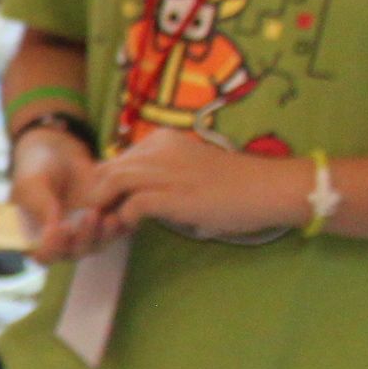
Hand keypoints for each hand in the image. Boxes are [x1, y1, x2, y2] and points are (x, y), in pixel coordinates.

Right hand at [8, 127, 120, 262]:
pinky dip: (121, 225)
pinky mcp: (105, 220)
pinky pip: (116, 231)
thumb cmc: (36, 170)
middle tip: (89, 215)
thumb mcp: (32, 185)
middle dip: (84, 238)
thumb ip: (41, 208)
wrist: (58, 152)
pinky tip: (120, 211)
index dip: (53, 249)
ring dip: (103, 235)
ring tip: (108, 216)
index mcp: (35, 237)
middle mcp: (60, 240)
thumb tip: (52, 233)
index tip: (60, 228)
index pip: (44, 256)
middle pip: (74, 253)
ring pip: (96, 245)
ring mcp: (83, 232)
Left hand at [77, 125, 307, 242]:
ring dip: (106, 207)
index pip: (114, 159)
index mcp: (161, 140)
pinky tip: (135, 227)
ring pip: (111, 183)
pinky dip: (125, 219)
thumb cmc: (233, 183)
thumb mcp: (187, 168)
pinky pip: (131, 205)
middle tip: (104, 218)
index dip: (105, 184)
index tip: (111, 204)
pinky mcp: (172, 194)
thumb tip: (128, 195)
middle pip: (105, 170)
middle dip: (98, 196)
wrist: (269, 187)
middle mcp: (158, 150)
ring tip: (113, 224)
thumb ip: (158, 175)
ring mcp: (165, 171)